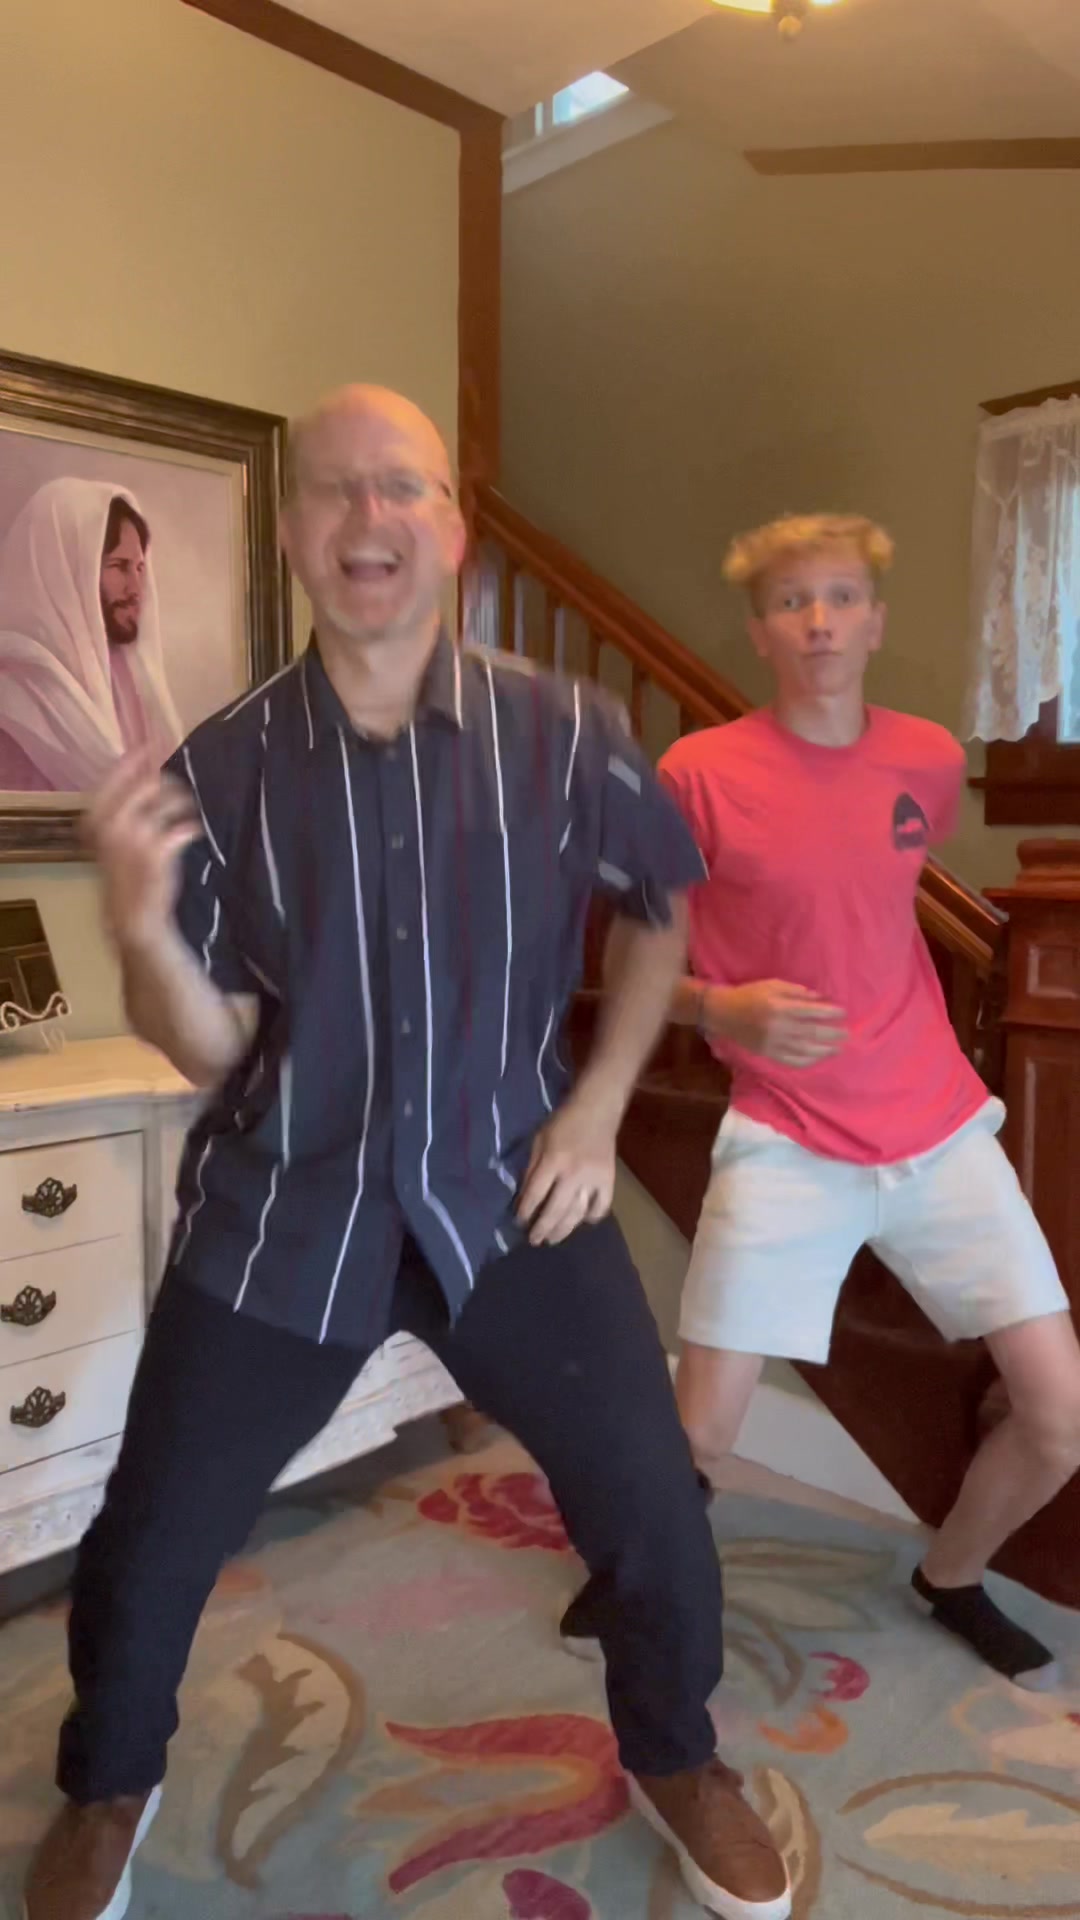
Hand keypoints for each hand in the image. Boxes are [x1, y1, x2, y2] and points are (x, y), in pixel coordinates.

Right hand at [82, 752, 200, 949]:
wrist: (132, 915)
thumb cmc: (125, 874)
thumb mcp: (113, 838)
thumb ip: (125, 808)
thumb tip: (147, 774)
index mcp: (94, 818)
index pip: (114, 776)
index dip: (134, 759)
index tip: (150, 745)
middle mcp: (110, 824)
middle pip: (147, 783)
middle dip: (169, 785)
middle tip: (180, 794)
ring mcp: (133, 837)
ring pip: (168, 801)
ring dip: (183, 804)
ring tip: (186, 814)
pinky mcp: (157, 852)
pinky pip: (183, 828)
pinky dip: (191, 829)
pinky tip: (191, 833)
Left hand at [517, 1093, 618, 1246]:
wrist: (597, 1111)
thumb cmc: (563, 1123)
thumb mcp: (539, 1140)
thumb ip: (532, 1168)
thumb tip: (525, 1197)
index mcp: (553, 1161)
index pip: (535, 1194)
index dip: (525, 1211)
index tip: (519, 1222)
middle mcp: (573, 1173)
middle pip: (556, 1209)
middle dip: (543, 1228)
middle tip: (535, 1241)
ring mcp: (593, 1179)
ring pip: (578, 1213)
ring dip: (564, 1229)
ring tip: (553, 1239)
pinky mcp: (609, 1180)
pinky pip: (601, 1207)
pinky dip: (592, 1217)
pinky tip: (582, 1221)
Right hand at [705, 980, 845, 1066]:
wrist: (724, 1013)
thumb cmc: (750, 994)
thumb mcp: (773, 985)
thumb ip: (796, 992)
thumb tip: (819, 999)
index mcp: (780, 1007)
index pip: (812, 1012)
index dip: (830, 1013)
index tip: (843, 1013)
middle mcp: (779, 1027)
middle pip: (812, 1033)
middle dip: (832, 1034)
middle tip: (846, 1034)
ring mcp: (773, 1043)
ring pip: (805, 1050)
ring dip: (824, 1050)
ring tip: (837, 1049)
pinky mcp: (768, 1054)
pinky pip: (791, 1061)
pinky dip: (807, 1061)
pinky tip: (817, 1058)